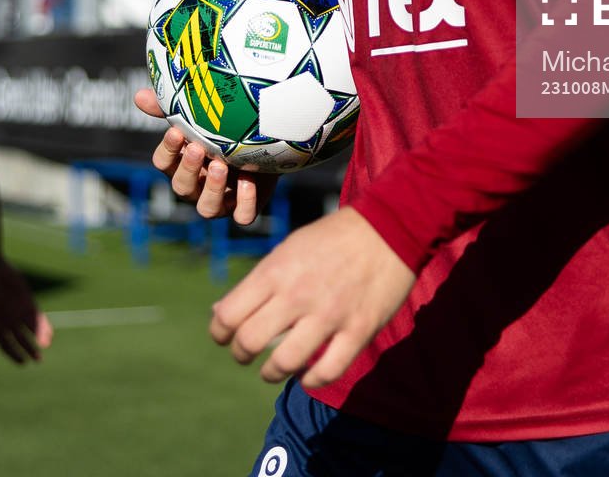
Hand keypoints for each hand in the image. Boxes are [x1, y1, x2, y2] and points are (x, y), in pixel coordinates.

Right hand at [0, 256, 53, 364]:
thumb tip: (7, 329)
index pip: (5, 345)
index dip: (13, 354)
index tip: (22, 362)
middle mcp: (8, 320)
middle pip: (21, 339)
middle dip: (29, 349)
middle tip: (38, 360)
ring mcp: (18, 311)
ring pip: (31, 329)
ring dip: (39, 338)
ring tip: (46, 345)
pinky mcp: (27, 301)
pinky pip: (37, 316)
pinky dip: (44, 325)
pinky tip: (49, 333)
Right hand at [134, 87, 276, 225]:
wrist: (262, 142)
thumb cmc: (223, 130)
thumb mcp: (200, 117)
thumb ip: (171, 107)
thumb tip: (139, 96)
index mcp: (181, 164)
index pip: (163, 162)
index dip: (168, 150)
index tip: (176, 132)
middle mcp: (197, 186)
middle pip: (181, 186)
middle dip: (188, 169)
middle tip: (198, 148)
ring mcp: (220, 200)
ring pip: (207, 208)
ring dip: (212, 189)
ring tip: (221, 166)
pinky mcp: (244, 207)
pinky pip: (242, 216)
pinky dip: (245, 202)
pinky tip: (248, 181)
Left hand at [208, 208, 412, 388]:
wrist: (389, 227)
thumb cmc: (333, 238)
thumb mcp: (288, 248)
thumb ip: (257, 282)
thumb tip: (220, 314)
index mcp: (276, 271)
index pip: (229, 315)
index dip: (219, 332)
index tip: (224, 336)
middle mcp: (298, 294)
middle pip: (249, 342)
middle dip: (241, 354)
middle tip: (246, 354)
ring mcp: (329, 315)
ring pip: (284, 363)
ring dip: (271, 373)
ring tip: (272, 370)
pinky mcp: (358, 330)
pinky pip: (327, 372)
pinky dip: (310, 381)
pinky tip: (306, 376)